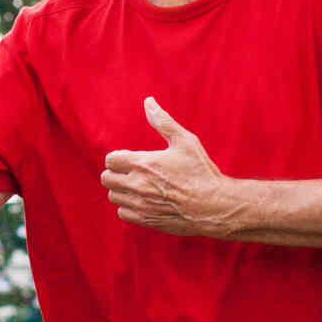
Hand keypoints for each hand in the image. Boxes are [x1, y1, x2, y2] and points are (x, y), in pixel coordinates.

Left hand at [101, 98, 227, 235]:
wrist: (214, 206)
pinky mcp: (145, 220)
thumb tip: (148, 101)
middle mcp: (137, 185)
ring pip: (113, 196)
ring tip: (138, 186)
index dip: (118, 158)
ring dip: (121, 190)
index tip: (130, 158)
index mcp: (143, 163)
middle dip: (116, 173)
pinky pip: (122, 213)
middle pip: (106, 178)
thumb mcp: (186, 141)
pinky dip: (128, 207)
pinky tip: (142, 200)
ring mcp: (140, 204)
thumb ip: (163, 122)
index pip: (110, 160)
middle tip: (131, 172)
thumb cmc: (201, 171)